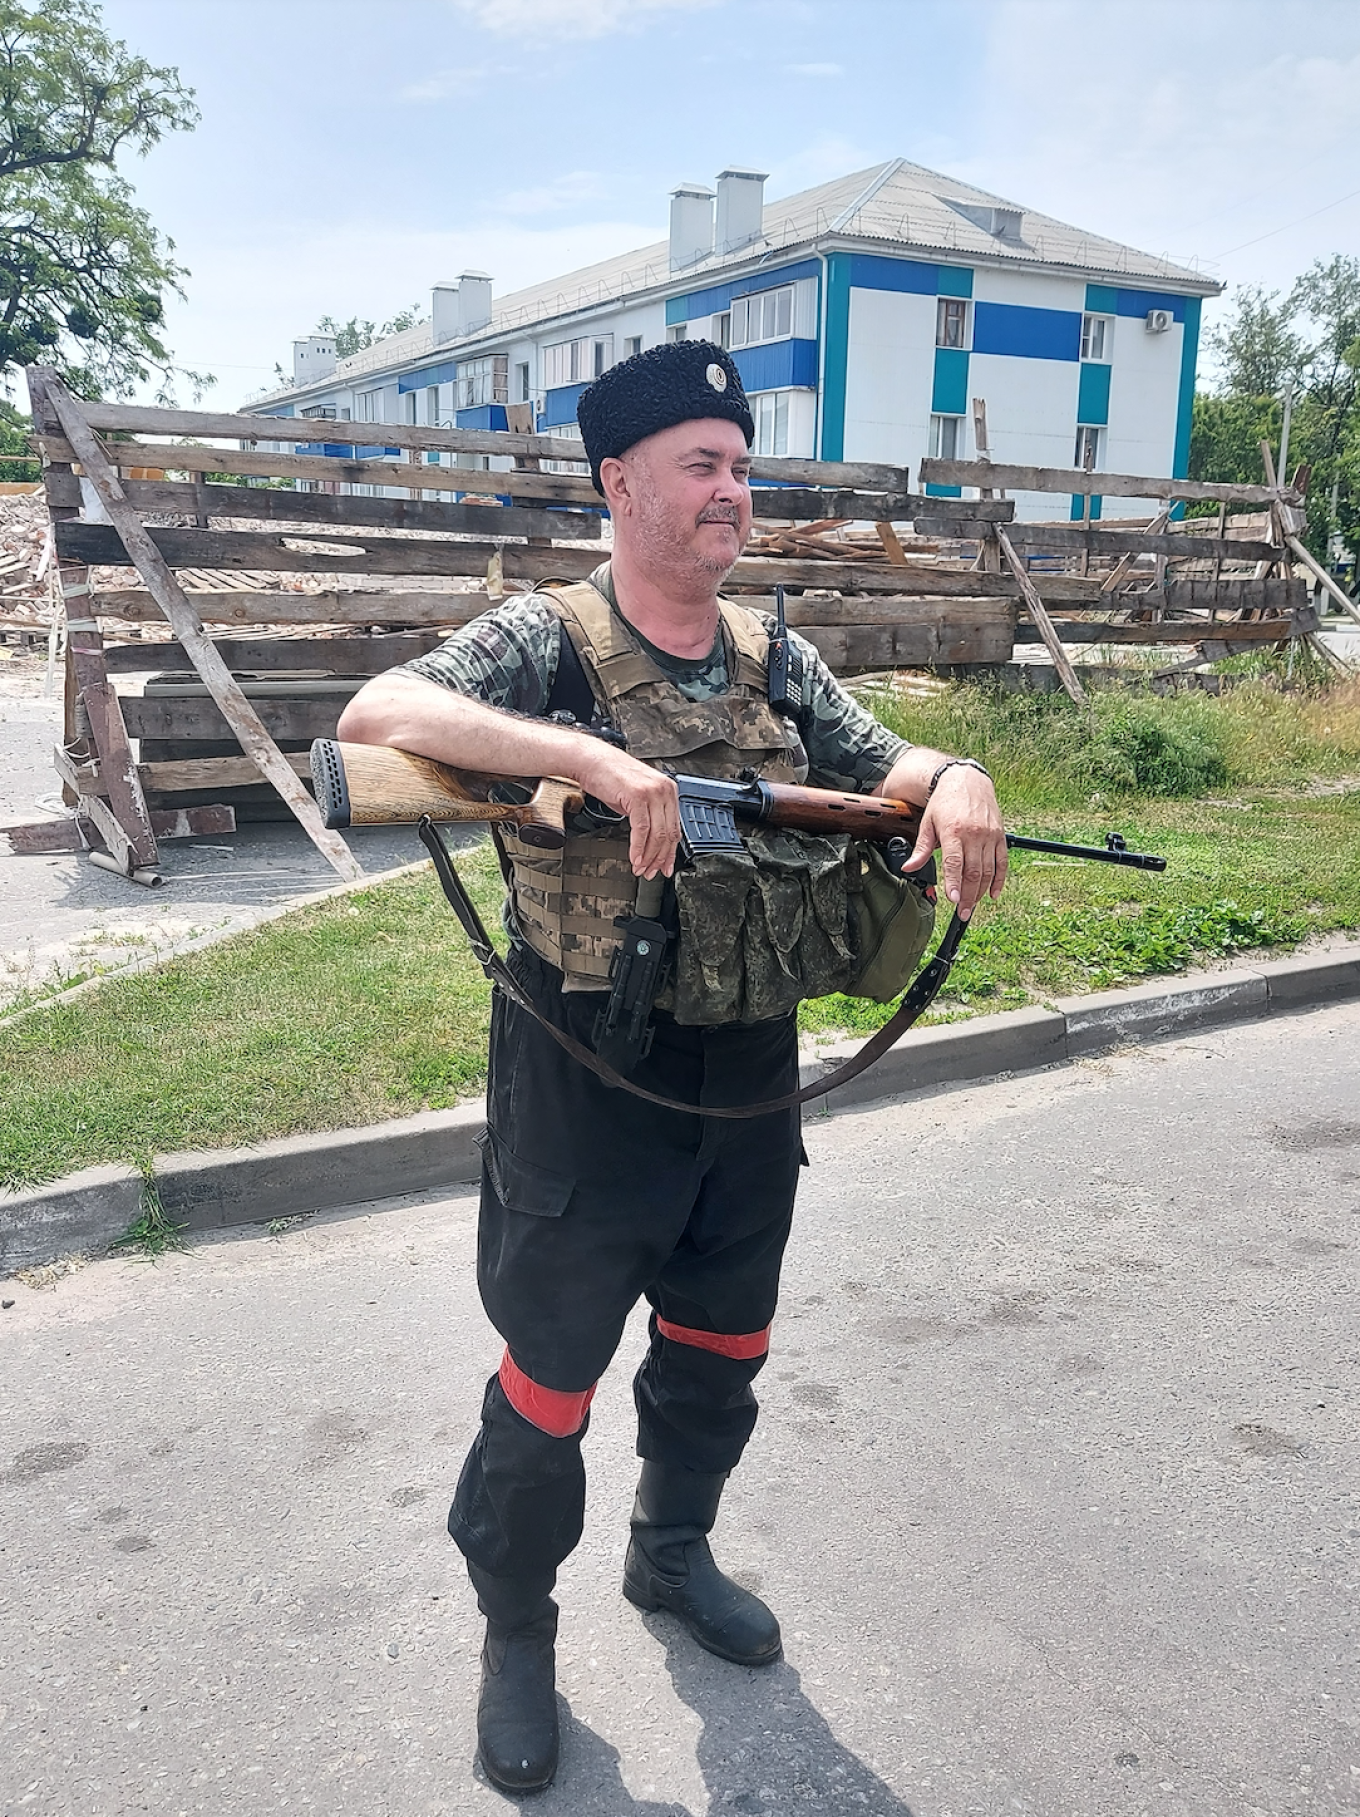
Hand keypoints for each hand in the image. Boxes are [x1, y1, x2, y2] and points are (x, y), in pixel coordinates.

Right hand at [576, 743, 680, 877]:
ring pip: (657, 835)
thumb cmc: (611, 776)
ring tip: (640, 868)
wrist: (591, 760)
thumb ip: (649, 815)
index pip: (675, 828)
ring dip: (648, 856)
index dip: (669, 852)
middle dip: (659, 859)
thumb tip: (653, 841)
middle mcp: (665, 790)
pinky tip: (634, 858)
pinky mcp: (638, 796)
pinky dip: (638, 848)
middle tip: (651, 872)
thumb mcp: (637, 796)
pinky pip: (641, 830)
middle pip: (668, 834)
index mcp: (669, 790)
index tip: (665, 867)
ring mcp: (653, 792)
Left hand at [901, 766, 1006, 920]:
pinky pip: (1002, 862)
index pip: (954, 862)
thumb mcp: (928, 823)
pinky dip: (999, 880)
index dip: (954, 882)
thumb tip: (909, 868)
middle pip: (973, 871)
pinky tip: (993, 893)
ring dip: (981, 892)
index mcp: (954, 831)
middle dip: (968, 895)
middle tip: (962, 912)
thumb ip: (921, 848)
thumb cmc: (945, 802)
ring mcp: (989, 836)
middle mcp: (974, 834)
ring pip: (988, 870)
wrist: (966, 780)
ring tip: (972, 906)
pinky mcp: (1000, 836)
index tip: (953, 899)